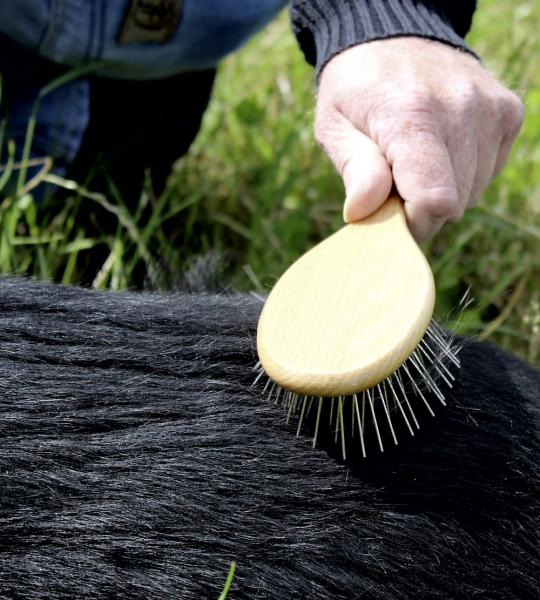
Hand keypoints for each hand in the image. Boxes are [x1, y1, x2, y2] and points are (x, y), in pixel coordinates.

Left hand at [315, 38, 523, 241]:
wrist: (393, 38)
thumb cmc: (355, 91)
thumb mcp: (334, 127)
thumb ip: (354, 169)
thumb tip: (362, 210)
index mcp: (412, 116)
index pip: (434, 200)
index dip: (413, 224)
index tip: (391, 215)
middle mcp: (460, 109)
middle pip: (454, 204)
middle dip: (422, 208)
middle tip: (395, 182)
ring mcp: (490, 108)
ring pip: (473, 193)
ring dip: (443, 191)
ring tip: (414, 161)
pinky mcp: (507, 112)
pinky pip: (488, 173)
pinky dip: (463, 174)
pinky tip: (439, 150)